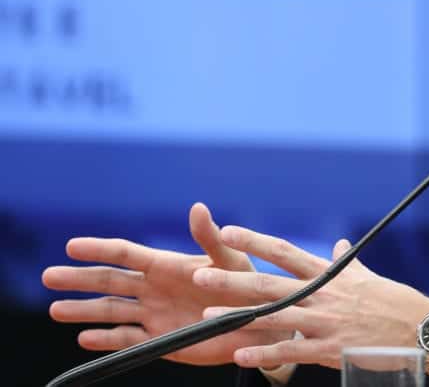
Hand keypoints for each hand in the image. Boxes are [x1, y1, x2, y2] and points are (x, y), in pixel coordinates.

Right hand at [41, 202, 292, 365]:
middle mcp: (154, 288)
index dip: (99, 249)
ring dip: (84, 310)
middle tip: (48, 276)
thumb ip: (210, 237)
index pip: (126, 253)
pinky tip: (84, 338)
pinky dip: (105, 341)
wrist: (260, 322)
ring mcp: (154, 314)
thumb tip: (197, 207)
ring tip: (56, 309)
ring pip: (111, 311)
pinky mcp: (160, 340)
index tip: (71, 245)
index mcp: (168, 265)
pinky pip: (127, 340)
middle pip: (109, 281)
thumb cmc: (247, 284)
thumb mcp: (231, 259)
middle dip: (79, 278)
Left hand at [197, 228, 428, 369]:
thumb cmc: (395, 301)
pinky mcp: (330, 348)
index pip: (284, 251)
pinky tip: (240, 354)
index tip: (229, 232)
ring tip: (210, 314)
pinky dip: (264, 353)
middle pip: (270, 282)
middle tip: (201, 274)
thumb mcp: (368, 277)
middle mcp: (322, 294)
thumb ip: (348, 262)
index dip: (255, 241)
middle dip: (233, 278)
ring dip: (239, 315)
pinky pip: (291, 351)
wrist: (421, 328)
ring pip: (274, 316)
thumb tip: (340, 244)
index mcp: (329, 275)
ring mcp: (325, 321)